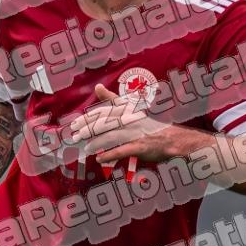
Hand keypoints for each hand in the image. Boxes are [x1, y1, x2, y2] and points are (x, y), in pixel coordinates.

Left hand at [64, 84, 186, 167]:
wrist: (171, 138)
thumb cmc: (147, 125)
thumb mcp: (130, 109)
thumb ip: (112, 99)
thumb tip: (97, 86)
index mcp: (126, 110)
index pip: (103, 111)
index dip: (87, 118)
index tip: (74, 124)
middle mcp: (130, 119)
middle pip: (104, 123)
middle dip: (87, 130)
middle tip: (74, 137)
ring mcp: (136, 133)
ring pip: (111, 136)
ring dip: (96, 143)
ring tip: (86, 149)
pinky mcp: (141, 146)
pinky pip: (123, 150)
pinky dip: (110, 155)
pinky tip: (100, 159)